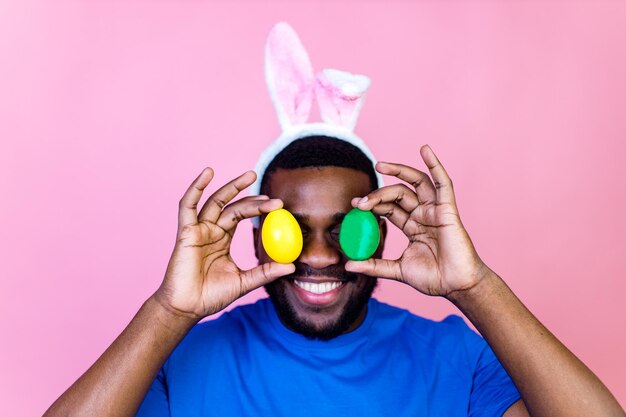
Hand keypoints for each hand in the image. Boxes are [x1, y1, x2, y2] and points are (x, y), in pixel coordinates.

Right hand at [154, 168, 294, 319]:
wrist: (187, 308)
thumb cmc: (211, 296)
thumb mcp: (244, 282)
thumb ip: (265, 272)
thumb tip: (292, 266)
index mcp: (222, 239)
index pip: (241, 216)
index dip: (258, 208)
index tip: (278, 205)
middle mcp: (210, 230)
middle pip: (231, 205)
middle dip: (249, 194)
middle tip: (270, 192)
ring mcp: (198, 230)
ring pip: (215, 201)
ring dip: (230, 187)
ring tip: (248, 175)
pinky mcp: (186, 232)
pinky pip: (188, 206)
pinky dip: (196, 188)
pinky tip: (207, 174)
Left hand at [345, 145, 487, 298]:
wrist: (456, 286)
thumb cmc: (433, 279)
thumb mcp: (397, 270)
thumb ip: (374, 266)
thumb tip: (348, 266)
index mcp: (413, 227)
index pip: (389, 208)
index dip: (372, 204)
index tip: (355, 205)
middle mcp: (423, 215)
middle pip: (398, 194)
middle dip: (378, 194)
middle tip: (360, 202)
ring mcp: (435, 211)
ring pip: (416, 183)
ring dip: (399, 171)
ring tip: (381, 165)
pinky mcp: (448, 209)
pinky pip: (443, 183)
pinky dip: (435, 165)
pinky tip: (425, 150)